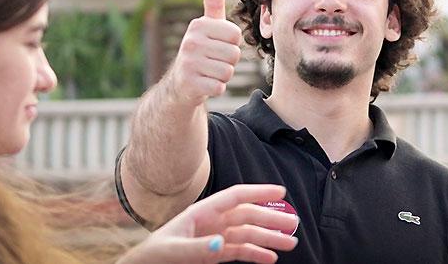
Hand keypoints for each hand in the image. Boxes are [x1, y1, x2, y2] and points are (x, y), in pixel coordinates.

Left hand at [117, 184, 298, 263]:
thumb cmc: (153, 256)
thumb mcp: (173, 251)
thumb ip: (197, 248)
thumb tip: (221, 244)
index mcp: (202, 212)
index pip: (235, 197)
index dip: (258, 192)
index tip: (281, 190)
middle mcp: (212, 222)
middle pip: (248, 216)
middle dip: (271, 219)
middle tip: (294, 224)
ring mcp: (214, 237)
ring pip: (248, 234)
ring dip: (269, 237)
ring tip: (290, 242)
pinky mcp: (214, 252)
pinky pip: (240, 250)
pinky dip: (256, 253)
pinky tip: (271, 257)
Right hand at [167, 0, 241, 106]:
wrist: (179, 84)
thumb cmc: (200, 51)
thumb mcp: (206, 26)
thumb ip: (213, 3)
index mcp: (198, 25)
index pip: (235, 35)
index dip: (231, 44)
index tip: (217, 46)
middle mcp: (191, 42)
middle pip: (234, 54)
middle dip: (228, 62)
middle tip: (213, 62)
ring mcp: (189, 63)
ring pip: (228, 71)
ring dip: (223, 76)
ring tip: (209, 72)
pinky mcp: (190, 84)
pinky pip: (220, 87)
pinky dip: (217, 88)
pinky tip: (205, 84)